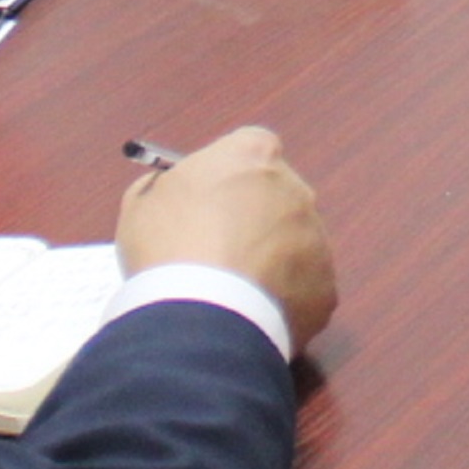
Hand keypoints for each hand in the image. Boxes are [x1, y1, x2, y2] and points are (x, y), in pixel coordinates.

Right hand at [118, 126, 337, 352]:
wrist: (199, 317)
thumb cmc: (166, 249)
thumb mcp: (143, 202)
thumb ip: (164, 184)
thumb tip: (170, 188)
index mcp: (254, 155)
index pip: (252, 150)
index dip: (230, 176)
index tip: (210, 199)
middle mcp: (295, 189)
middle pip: (277, 198)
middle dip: (254, 220)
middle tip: (219, 252)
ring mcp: (317, 240)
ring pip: (293, 247)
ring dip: (269, 263)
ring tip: (229, 293)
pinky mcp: (325, 289)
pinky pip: (302, 290)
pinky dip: (281, 302)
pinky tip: (249, 316)